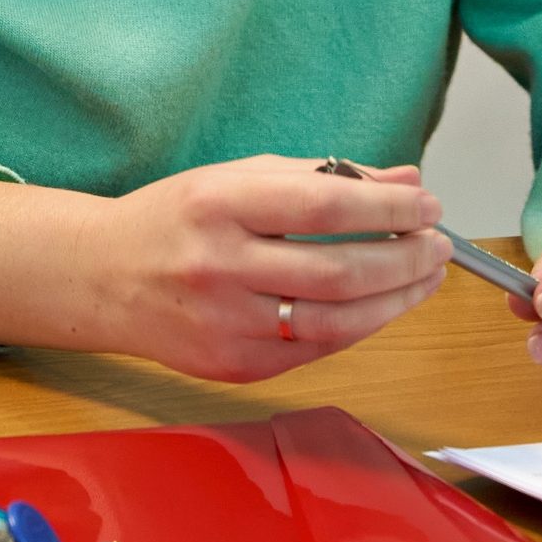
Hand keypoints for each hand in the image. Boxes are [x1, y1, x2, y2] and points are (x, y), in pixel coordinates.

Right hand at [0, 156, 450, 383]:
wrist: (102, 276)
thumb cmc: (177, 217)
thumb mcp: (241, 175)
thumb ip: (325, 177)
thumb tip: (406, 183)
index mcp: (219, 204)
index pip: (324, 207)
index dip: (388, 211)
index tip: (428, 206)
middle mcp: (219, 266)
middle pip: (339, 271)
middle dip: (406, 259)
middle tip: (439, 244)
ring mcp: (225, 324)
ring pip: (336, 321)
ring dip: (396, 300)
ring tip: (425, 276)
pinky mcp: (232, 367)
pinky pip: (315, 350)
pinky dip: (359, 326)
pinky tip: (381, 305)